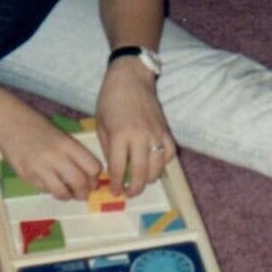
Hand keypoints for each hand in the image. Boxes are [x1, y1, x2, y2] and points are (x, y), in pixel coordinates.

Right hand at [0, 105, 101, 199]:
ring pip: (62, 192)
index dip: (95, 177)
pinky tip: (51, 183)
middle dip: (85, 192)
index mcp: (67, 144)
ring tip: (69, 193)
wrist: (8, 123)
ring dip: (69, 196)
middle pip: (80, 183)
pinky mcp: (27, 176)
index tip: (93, 179)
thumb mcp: (61, 135)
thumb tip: (89, 176)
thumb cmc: (37, 126)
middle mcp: (55, 157)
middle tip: (84, 193)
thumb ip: (74, 154)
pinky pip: (45, 190)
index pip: (92, 167)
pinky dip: (51, 190)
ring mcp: (39, 168)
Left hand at [94, 58, 175, 197]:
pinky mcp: (165, 129)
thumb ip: (108, 148)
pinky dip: (165, 162)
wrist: (131, 77)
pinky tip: (156, 164)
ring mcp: (156, 133)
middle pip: (142, 172)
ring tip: (142, 181)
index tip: (116, 191)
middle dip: (136, 188)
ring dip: (151, 179)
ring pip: (158, 166)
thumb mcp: (101, 124)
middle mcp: (140, 136)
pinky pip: (170, 152)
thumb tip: (114, 169)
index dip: (117, 184)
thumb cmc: (110, 99)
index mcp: (120, 135)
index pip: (119, 168)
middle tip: (130, 193)